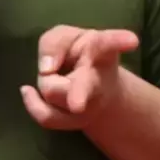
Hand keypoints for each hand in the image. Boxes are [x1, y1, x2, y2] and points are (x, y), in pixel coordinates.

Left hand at [20, 25, 138, 129]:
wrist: (97, 88)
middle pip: (86, 86)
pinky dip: (33, 103)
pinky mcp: (75, 123)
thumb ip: (54, 42)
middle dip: (79, 95)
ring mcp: (88, 105)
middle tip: (76, 106)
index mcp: (101, 51)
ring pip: (53, 92)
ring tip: (54, 74)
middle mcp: (97, 79)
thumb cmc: (79, 53)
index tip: (133, 40)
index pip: (108, 43)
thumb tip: (47, 68)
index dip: (119, 40)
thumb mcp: (66, 36)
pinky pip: (47, 117)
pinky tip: (26, 91)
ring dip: (47, 82)